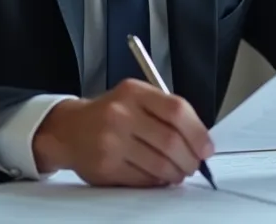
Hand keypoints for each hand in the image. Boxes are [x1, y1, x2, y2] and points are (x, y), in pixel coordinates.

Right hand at [32, 79, 213, 186]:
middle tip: (193, 165)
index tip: (206, 148)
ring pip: (159, 165)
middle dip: (189, 160)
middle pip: (171, 142)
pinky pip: (143, 180)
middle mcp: (120, 114)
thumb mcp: (136, 99)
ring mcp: (111, 141)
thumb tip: (201, 142)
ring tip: (176, 172)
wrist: (68, 129)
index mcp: (134, 92)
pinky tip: (156, 177)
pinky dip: (156, 182)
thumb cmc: (110, 115)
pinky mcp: (105, 166)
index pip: (177, 110)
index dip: (198, 133)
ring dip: (175, 174)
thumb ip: (166, 113)